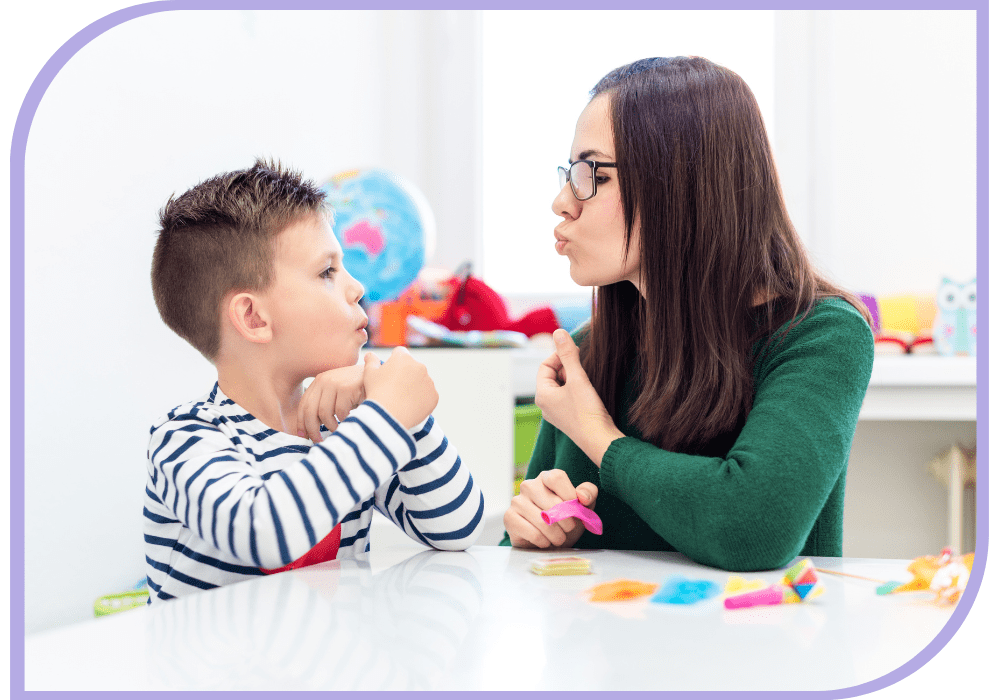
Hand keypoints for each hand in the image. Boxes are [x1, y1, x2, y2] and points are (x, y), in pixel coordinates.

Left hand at [296, 363, 365, 441]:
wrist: (380, 376)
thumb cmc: (358, 389)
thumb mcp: (338, 392)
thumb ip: (325, 403)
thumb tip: (310, 428)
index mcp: (319, 381)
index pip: (304, 405)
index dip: (301, 423)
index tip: (303, 436)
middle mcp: (324, 380)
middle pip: (310, 411)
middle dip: (312, 430)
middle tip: (318, 440)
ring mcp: (335, 382)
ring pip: (324, 414)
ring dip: (331, 426)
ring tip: (337, 429)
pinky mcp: (347, 388)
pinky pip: (340, 412)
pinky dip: (344, 420)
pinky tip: (349, 419)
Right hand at [363, 347, 438, 428]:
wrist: (388, 416)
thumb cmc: (377, 393)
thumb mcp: (369, 374)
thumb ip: (371, 361)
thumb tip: (370, 355)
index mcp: (403, 358)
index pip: (400, 353)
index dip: (394, 362)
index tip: (390, 372)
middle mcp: (419, 366)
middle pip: (413, 367)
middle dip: (406, 374)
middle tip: (395, 388)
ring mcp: (429, 381)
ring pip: (422, 381)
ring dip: (415, 386)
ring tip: (402, 399)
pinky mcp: (434, 395)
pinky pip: (428, 395)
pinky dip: (422, 399)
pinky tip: (410, 406)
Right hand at [504, 469, 597, 548]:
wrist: (549, 540)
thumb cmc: (566, 519)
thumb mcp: (583, 505)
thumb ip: (588, 494)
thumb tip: (582, 496)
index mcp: (546, 477)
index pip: (557, 477)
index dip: (569, 495)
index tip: (576, 509)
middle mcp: (528, 485)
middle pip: (552, 502)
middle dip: (567, 522)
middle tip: (569, 529)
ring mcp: (517, 501)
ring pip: (543, 521)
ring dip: (557, 535)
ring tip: (559, 538)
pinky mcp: (509, 518)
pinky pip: (533, 533)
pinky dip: (544, 541)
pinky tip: (545, 541)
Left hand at [535, 329, 623, 465]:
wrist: (600, 440)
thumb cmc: (587, 412)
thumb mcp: (578, 378)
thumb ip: (568, 354)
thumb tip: (558, 332)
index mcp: (542, 395)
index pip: (544, 366)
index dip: (559, 356)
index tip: (575, 353)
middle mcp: (545, 405)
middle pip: (552, 375)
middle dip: (566, 367)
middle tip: (582, 366)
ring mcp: (556, 413)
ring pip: (561, 386)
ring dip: (573, 378)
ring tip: (586, 380)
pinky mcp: (568, 418)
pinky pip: (567, 397)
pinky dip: (576, 389)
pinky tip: (588, 392)